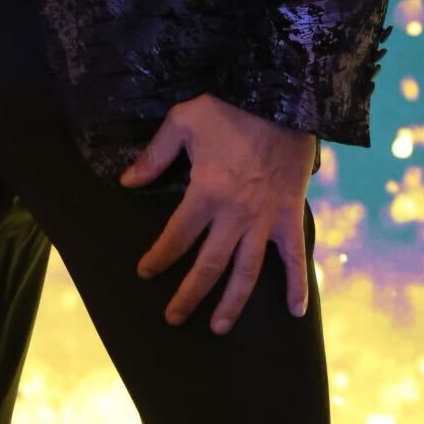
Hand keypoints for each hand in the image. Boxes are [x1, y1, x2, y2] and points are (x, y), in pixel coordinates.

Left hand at [119, 93, 314, 335]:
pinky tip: (296, 312)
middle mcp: (234, 216)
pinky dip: (297, 285)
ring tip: (218, 327)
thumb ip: (155, 156)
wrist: (282, 96)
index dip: (159, 258)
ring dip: (232, 303)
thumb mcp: (183, 122)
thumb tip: (126, 182)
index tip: (145, 272)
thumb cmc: (229, 108)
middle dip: (189, 295)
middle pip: (208, 266)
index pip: (176, 237)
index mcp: (206, 194)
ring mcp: (265, 220)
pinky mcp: (290, 216)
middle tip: (173, 318)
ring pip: (247, 272)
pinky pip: (294, 257)